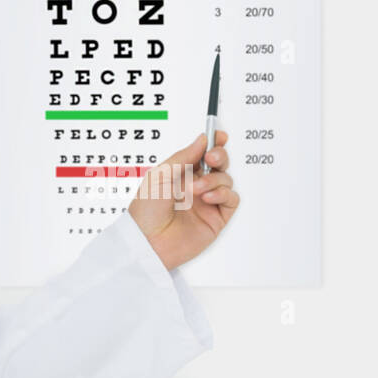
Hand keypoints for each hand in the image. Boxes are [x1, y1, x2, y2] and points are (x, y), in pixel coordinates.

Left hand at [128, 130, 237, 270]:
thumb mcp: (160, 175)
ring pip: (226, 179)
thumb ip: (184, 156)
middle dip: (219, 156)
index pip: (202, 154)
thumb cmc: (146, 211)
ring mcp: (206, 202)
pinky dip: (224, 194)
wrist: (147, 241)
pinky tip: (208, 198)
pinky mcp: (215, 218)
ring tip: (197, 189)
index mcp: (180, 174)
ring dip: (214, 179)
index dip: (213, 143)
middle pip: (218, 164)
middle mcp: (195, 186)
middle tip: (211, 158)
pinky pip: (231, 199)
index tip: (219, 135)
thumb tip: (202, 140)